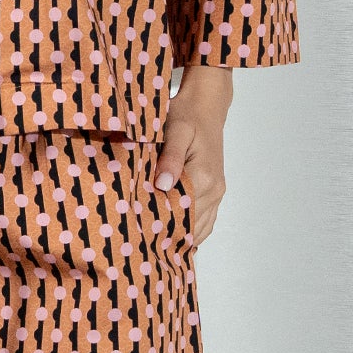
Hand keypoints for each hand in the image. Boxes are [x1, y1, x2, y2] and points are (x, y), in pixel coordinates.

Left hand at [155, 64, 232, 244]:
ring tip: (152, 245)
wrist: (207, 108)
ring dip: (177, 236)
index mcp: (203, 177)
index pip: (179, 212)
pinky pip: (205, 222)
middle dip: (165, 233)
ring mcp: (216, 194)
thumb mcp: (175, 131)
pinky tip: (170, 238)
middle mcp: (213, 190)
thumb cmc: (187, 116)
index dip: (157, 224)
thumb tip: (162, 185)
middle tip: (138, 241)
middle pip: (188, 224)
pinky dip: (189, 232)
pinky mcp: (215, 193)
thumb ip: (171, 158)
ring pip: (198, 229)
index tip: (135, 231)